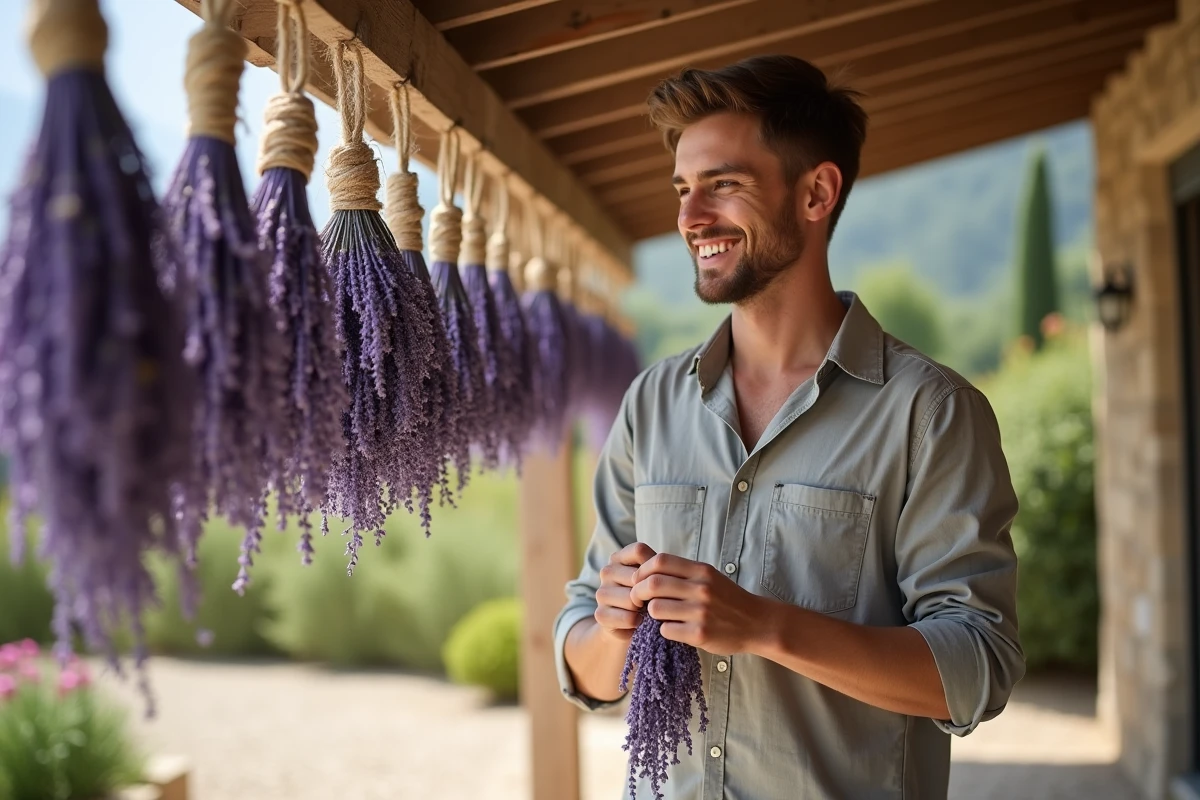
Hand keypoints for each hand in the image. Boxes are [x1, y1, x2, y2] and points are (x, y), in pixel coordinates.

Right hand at [594, 542, 657, 642]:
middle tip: (654, 600)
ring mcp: (601, 592)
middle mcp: (607, 571)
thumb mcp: (654, 577)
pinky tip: (638, 621)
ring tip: (645, 611)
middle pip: (637, 577)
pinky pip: (627, 617)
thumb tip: (655, 575)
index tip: (661, 577)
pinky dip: (637, 622)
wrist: (630, 625)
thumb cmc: (647, 596)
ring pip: (631, 599)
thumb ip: (657, 568)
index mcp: (619, 557)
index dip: (655, 565)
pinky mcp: (600, 614)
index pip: (639, 550)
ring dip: (644, 609)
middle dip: (650, 592)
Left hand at [630, 554, 766, 654]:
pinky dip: (665, 630)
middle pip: (652, 584)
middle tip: (639, 601)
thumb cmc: (727, 599)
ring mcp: (701, 612)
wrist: (757, 623)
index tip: (639, 581)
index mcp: (701, 571)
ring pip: (656, 609)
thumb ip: (682, 573)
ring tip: (661, 616)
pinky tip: (675, 629)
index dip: (642, 570)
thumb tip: (645, 571)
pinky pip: (666, 630)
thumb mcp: (709, 577)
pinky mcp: (700, 634)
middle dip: (639, 593)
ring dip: (652, 614)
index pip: (659, 561)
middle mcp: (701, 589)